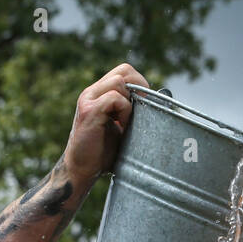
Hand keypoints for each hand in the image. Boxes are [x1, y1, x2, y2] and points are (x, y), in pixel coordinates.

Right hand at [63, 63, 149, 180]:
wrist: (81, 170)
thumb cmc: (103, 153)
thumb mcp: (123, 127)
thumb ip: (133, 112)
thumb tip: (161, 101)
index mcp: (99, 93)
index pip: (124, 71)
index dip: (139, 83)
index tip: (144, 104)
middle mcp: (92, 92)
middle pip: (124, 71)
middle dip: (139, 88)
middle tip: (141, 110)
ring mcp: (88, 99)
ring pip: (120, 82)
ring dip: (131, 101)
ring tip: (127, 122)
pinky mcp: (89, 111)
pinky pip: (115, 98)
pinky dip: (124, 111)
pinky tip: (121, 126)